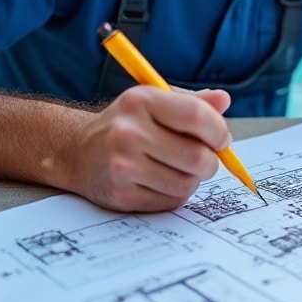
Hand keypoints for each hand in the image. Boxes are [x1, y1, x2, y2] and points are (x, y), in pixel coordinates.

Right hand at [65, 86, 231, 211]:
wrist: (77, 151)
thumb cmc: (126, 123)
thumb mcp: (154, 102)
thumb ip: (191, 102)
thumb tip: (224, 101)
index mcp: (141, 101)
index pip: (196, 116)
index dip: (218, 130)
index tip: (221, 138)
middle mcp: (129, 132)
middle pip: (197, 156)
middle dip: (211, 161)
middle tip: (204, 158)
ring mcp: (122, 166)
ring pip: (187, 183)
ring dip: (193, 179)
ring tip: (178, 168)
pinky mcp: (121, 194)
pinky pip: (171, 201)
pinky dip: (175, 194)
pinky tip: (160, 181)